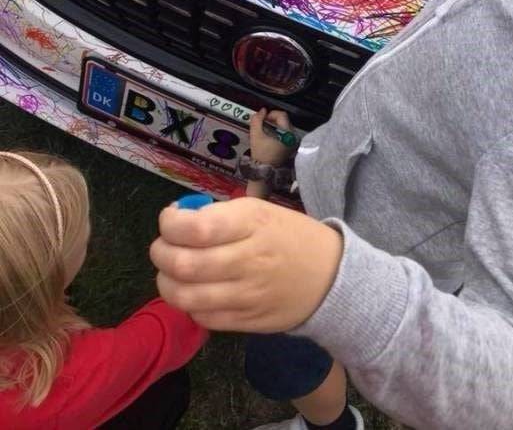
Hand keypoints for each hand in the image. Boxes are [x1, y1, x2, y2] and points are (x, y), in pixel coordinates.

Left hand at [150, 197, 342, 331]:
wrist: (331, 276)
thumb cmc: (291, 235)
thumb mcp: (260, 211)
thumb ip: (220, 216)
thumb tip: (178, 220)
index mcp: (252, 224)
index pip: (197, 228)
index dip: (170, 224)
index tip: (170, 219)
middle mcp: (248, 260)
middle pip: (184, 265)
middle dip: (161, 253)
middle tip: (163, 247)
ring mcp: (247, 295)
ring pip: (187, 297)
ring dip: (167, 283)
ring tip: (171, 272)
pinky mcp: (247, 322)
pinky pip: (203, 318)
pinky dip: (189, 304)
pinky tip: (194, 292)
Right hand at [249, 107, 290, 166]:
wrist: (264, 171)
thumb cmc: (261, 155)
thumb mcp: (255, 135)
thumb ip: (256, 120)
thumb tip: (261, 111)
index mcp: (287, 133)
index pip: (281, 115)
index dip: (270, 114)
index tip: (262, 118)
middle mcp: (293, 137)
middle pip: (283, 120)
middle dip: (271, 120)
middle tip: (262, 125)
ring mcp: (293, 142)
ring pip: (283, 127)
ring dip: (274, 126)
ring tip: (264, 132)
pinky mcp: (290, 147)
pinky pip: (284, 134)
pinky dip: (277, 133)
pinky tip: (268, 138)